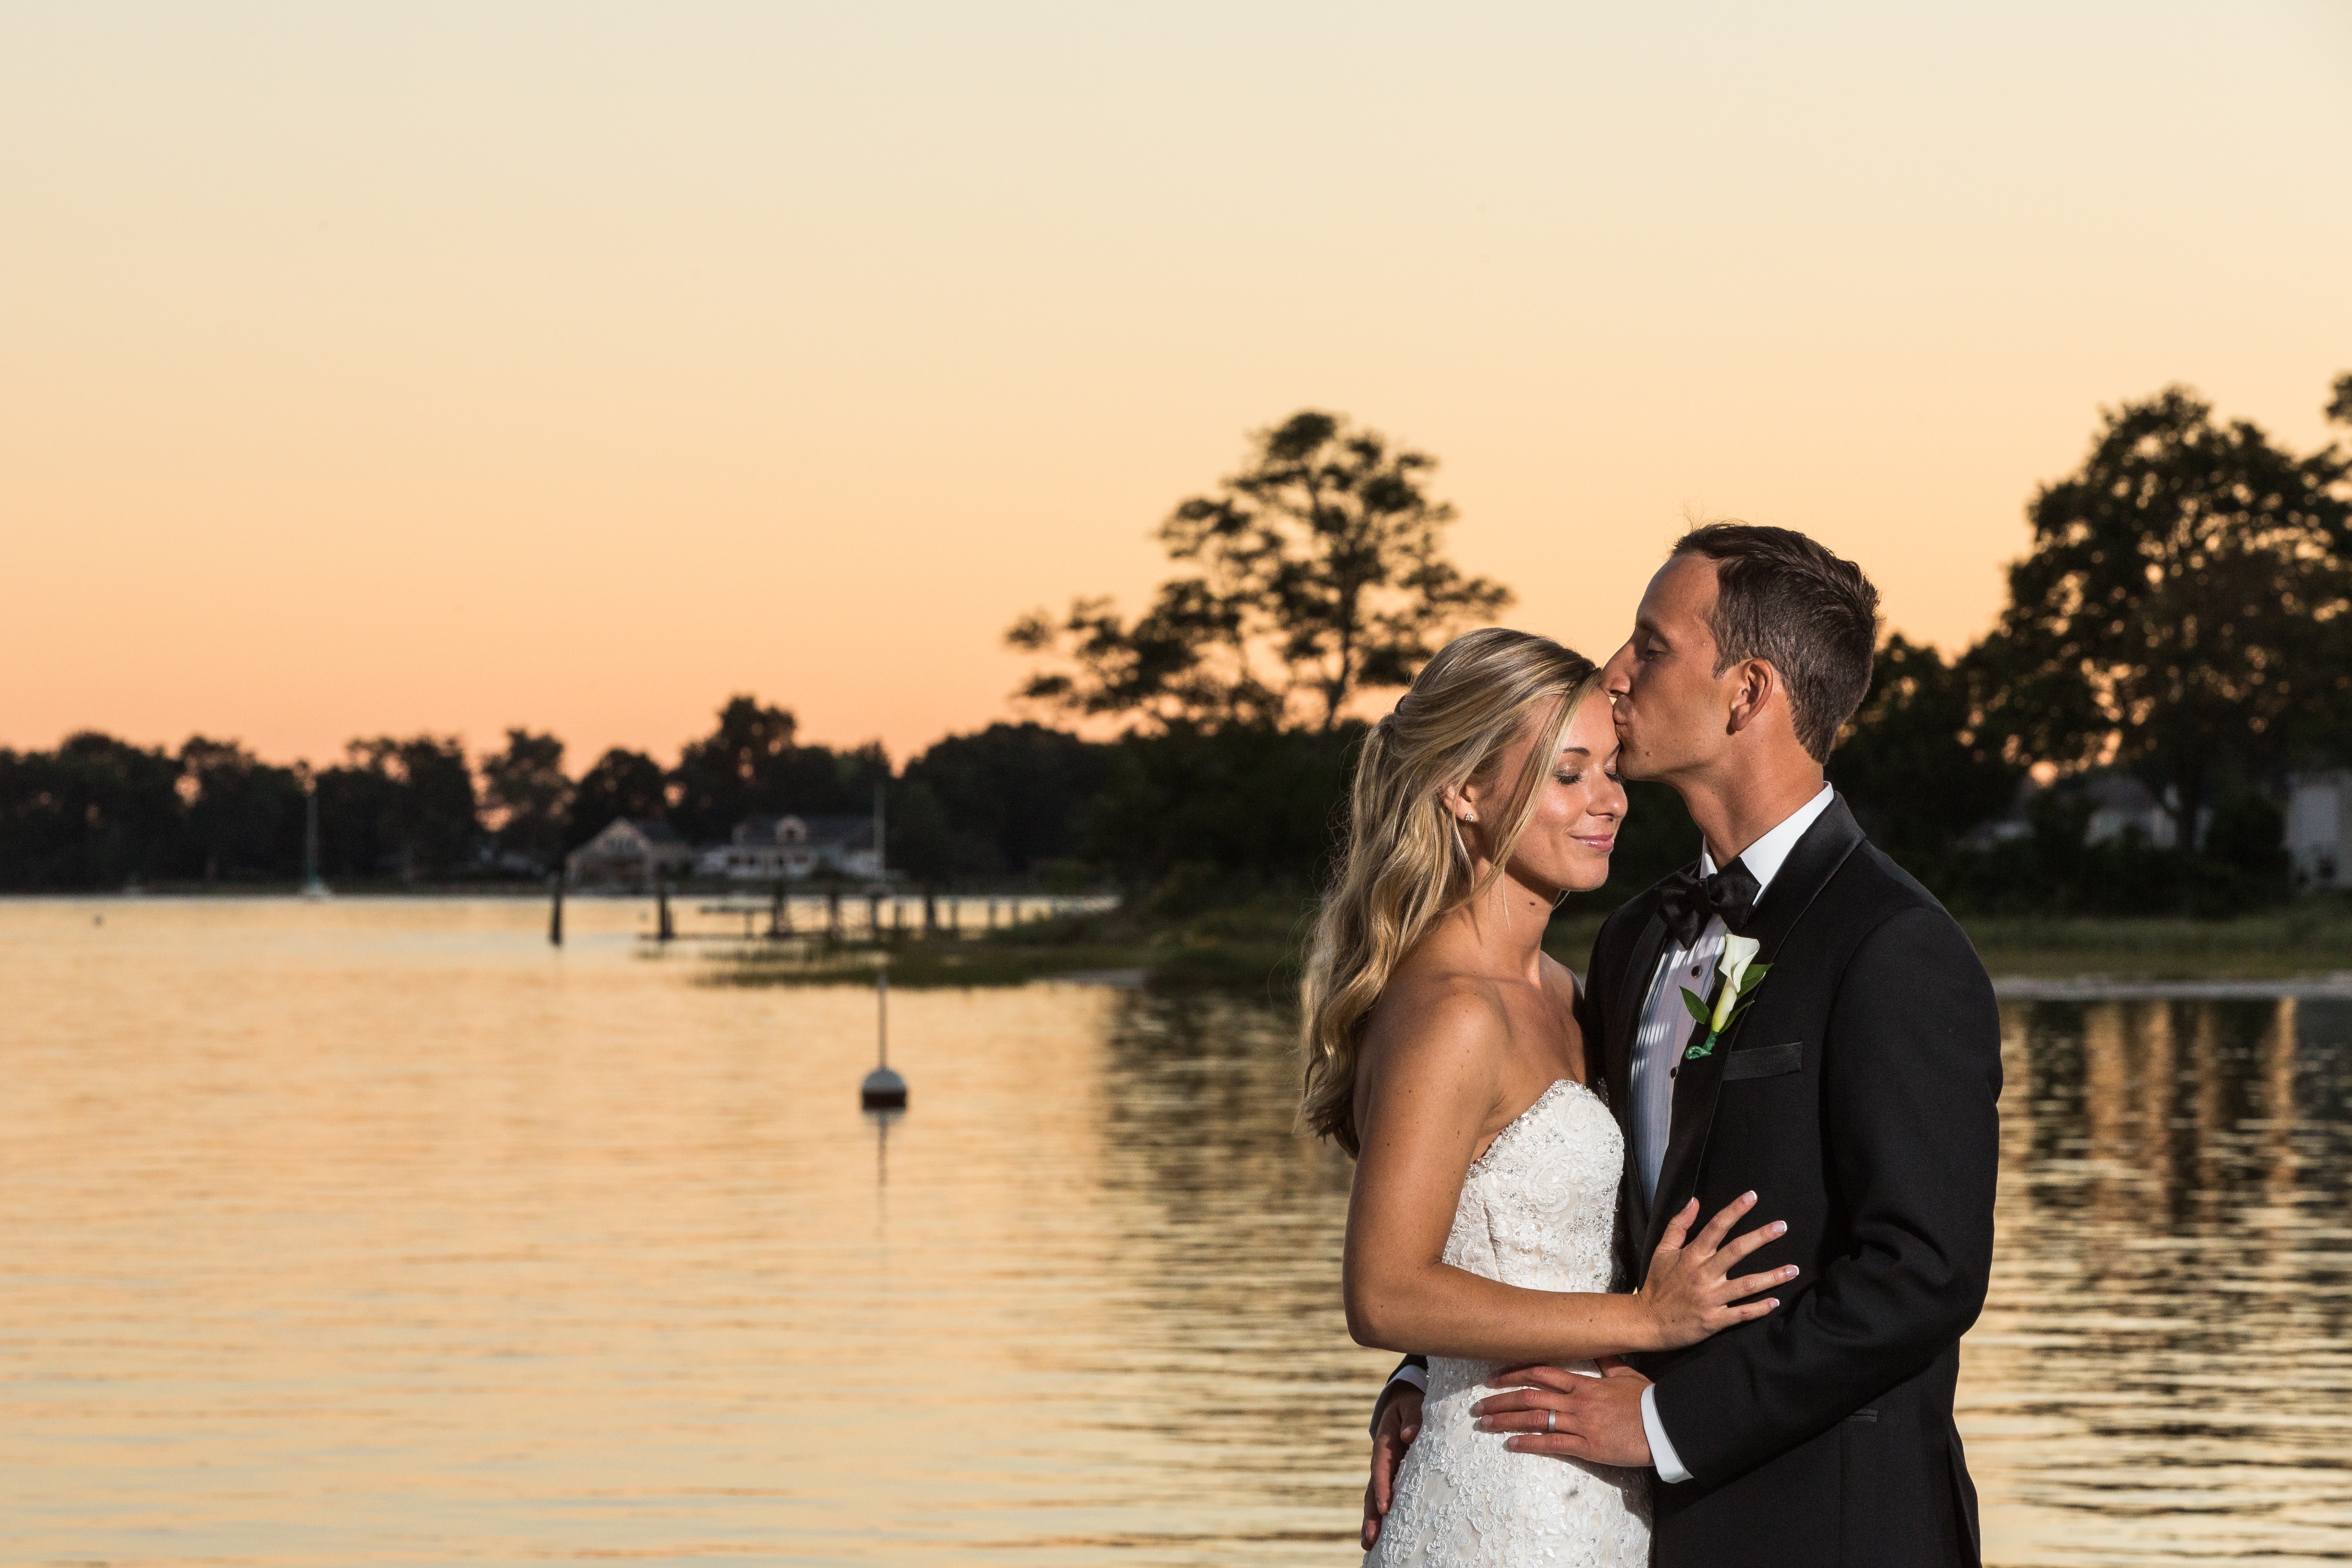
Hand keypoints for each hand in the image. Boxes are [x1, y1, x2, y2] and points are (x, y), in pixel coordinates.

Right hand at [1361, 1384, 1422, 1549]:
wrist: (1405, 1404)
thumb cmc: (1411, 1406)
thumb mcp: (1413, 1406)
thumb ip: (1414, 1419)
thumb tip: (1409, 1435)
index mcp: (1385, 1444)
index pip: (1381, 1468)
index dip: (1382, 1488)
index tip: (1386, 1507)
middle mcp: (1382, 1462)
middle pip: (1373, 1491)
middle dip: (1371, 1516)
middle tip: (1370, 1539)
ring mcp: (1386, 1473)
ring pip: (1375, 1499)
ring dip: (1372, 1521)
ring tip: (1369, 1545)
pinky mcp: (1393, 1479)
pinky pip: (1386, 1499)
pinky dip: (1382, 1517)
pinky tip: (1382, 1537)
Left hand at [1472, 1360, 1653, 1467]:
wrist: (1666, 1426)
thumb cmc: (1648, 1400)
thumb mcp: (1627, 1375)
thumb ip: (1607, 1363)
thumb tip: (1597, 1347)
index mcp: (1584, 1383)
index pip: (1541, 1372)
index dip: (1513, 1373)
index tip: (1493, 1377)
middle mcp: (1577, 1402)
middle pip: (1530, 1396)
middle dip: (1501, 1400)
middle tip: (1478, 1405)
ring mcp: (1581, 1425)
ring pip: (1535, 1419)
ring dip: (1506, 1421)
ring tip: (1485, 1423)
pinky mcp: (1588, 1448)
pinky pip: (1552, 1444)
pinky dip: (1529, 1443)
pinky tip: (1511, 1444)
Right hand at [1634, 1191, 1794, 1349]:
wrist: (1648, 1322)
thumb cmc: (1657, 1284)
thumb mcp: (1662, 1251)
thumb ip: (1678, 1225)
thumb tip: (1694, 1201)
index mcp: (1691, 1256)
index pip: (1716, 1228)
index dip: (1734, 1210)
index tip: (1752, 1196)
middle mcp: (1703, 1275)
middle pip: (1737, 1251)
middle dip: (1761, 1237)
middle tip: (1782, 1226)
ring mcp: (1711, 1299)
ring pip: (1747, 1285)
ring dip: (1772, 1277)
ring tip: (1793, 1270)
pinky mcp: (1715, 1320)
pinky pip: (1742, 1313)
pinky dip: (1760, 1308)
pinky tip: (1776, 1302)